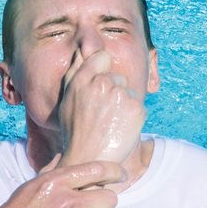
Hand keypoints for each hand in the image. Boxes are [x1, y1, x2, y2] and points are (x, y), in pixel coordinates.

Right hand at [57, 49, 146, 164]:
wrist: (89, 158)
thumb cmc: (75, 130)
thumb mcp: (68, 98)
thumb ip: (76, 71)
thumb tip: (84, 49)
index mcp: (83, 79)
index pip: (102, 57)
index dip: (103, 70)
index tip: (100, 87)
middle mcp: (102, 83)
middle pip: (118, 78)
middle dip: (114, 91)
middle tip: (103, 114)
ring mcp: (121, 95)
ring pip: (129, 92)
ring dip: (124, 105)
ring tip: (111, 123)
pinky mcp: (136, 108)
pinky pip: (139, 105)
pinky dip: (133, 116)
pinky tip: (121, 128)